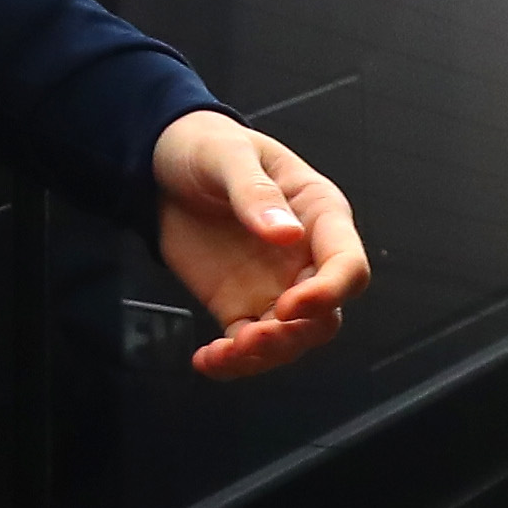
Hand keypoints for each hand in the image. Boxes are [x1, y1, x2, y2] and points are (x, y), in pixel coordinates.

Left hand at [154, 109, 367, 379]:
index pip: (347, 265)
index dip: (328, 292)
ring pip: (291, 339)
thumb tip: (287, 234)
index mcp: (318, 214)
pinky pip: (247, 343)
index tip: (289, 305)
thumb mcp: (228, 155)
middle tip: (253, 335)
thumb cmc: (207, 146)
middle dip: (295, 334)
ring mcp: (274, 286)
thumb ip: (254, 192)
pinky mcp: (239, 304)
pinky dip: (231, 361)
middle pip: (325, 314)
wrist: (160, 163)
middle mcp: (304, 257)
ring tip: (226, 351)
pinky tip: (206, 360)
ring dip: (265, 354)